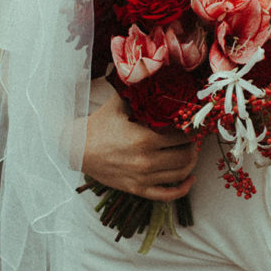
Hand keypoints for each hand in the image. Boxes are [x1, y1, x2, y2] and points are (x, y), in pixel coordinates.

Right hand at [83, 91, 198, 201]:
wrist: (77, 149)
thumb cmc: (98, 125)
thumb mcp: (118, 104)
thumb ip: (137, 92)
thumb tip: (153, 75)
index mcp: (144, 139)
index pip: (181, 136)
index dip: (191, 130)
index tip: (193, 124)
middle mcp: (146, 161)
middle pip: (185, 156)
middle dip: (194, 146)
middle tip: (194, 138)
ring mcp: (142, 178)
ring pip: (180, 174)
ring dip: (191, 163)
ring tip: (191, 153)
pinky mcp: (137, 189)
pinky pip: (167, 195)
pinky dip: (183, 189)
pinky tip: (190, 179)